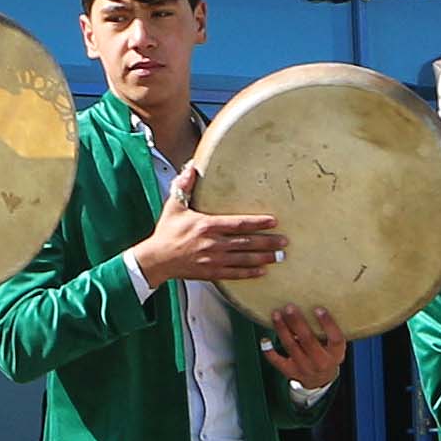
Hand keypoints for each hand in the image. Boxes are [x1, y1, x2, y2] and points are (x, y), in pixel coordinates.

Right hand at [128, 182, 285, 288]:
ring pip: (244, 259)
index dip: (257, 222)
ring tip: (278, 256)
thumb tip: (191, 167)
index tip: (273, 221)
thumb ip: (185, 186)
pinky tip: (261, 271)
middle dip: (267, 242)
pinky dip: (249, 273)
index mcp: (206, 225)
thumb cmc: (166, 233)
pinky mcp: (211, 272)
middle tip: (284, 241)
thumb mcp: (174, 206)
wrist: (156, 259)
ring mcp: (213, 260)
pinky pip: (234, 273)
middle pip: (246, 243)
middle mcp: (213, 244)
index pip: (238, 224)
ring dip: (263, 258)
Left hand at [262, 304, 347, 392]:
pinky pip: (277, 361)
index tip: (318, 308)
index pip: (335, 338)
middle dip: (297, 322)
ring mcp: (305, 368)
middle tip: (289, 307)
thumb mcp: (334, 345)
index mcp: (336, 353)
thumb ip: (327, 330)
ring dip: (282, 329)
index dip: (327, 323)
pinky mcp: (291, 372)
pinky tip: (264, 340)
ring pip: (291, 347)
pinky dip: (269, 351)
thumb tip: (311, 301)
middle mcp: (321, 361)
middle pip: (308, 341)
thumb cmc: (327, 354)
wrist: (320, 381)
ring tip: (276, 314)